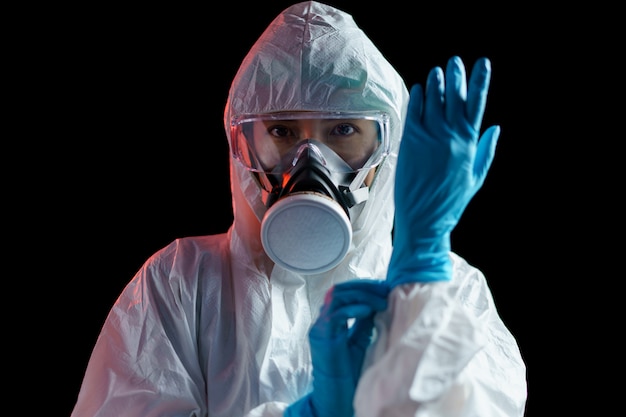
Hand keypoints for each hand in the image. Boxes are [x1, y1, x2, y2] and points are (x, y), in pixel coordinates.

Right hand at [285, 279, 388, 416]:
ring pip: (337, 297)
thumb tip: (376, 302)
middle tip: (385, 290)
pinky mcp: (321, 335)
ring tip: (381, 300)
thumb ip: (364, 321)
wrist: (335, 395)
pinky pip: (336, 315)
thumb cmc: (347, 372)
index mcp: (332, 319)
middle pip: (341, 289)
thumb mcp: (359, 340)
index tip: (385, 287)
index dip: (365, 287)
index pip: (346, 291)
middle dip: (365, 287)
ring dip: (362, 295)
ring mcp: (320, 326)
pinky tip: (368, 310)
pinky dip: (353, 309)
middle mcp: (323, 319)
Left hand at [388, 56, 499, 284]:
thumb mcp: (476, 177)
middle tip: (456, 61)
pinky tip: (419, 89)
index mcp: (469, 143)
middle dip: (457, 76)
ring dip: (436, 83)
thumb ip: (486, 150)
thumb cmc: (451, 202)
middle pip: (455, 97)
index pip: (477, 104)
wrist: (424, 219)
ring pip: (434, 101)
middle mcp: (449, 136)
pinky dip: (417, 99)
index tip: (483, 63)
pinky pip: (414, 114)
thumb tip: (495, 127)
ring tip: (438, 71)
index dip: (481, 81)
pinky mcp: (410, 143)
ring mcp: (428, 138)